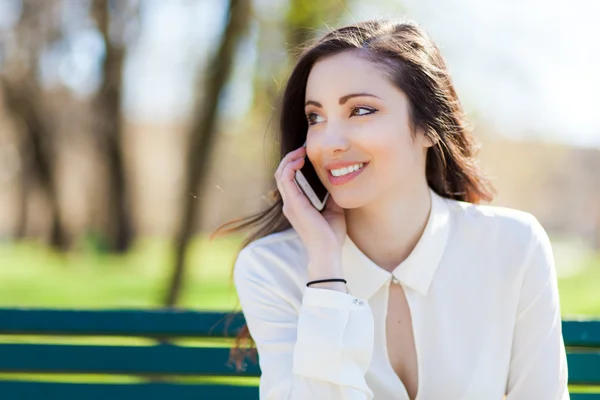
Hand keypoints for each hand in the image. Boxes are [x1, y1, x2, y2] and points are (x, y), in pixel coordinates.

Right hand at [274, 145, 346, 261]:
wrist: (328, 250)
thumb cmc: (330, 234)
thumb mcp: (333, 209)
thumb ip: (330, 195)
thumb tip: (335, 181)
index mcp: (298, 204)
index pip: (290, 179)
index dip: (295, 164)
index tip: (307, 154)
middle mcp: (290, 203)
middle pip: (283, 173)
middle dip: (291, 158)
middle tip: (304, 148)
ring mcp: (290, 203)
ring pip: (281, 173)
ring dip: (289, 159)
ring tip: (301, 151)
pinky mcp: (293, 203)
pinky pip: (286, 179)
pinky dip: (290, 167)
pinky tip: (300, 160)